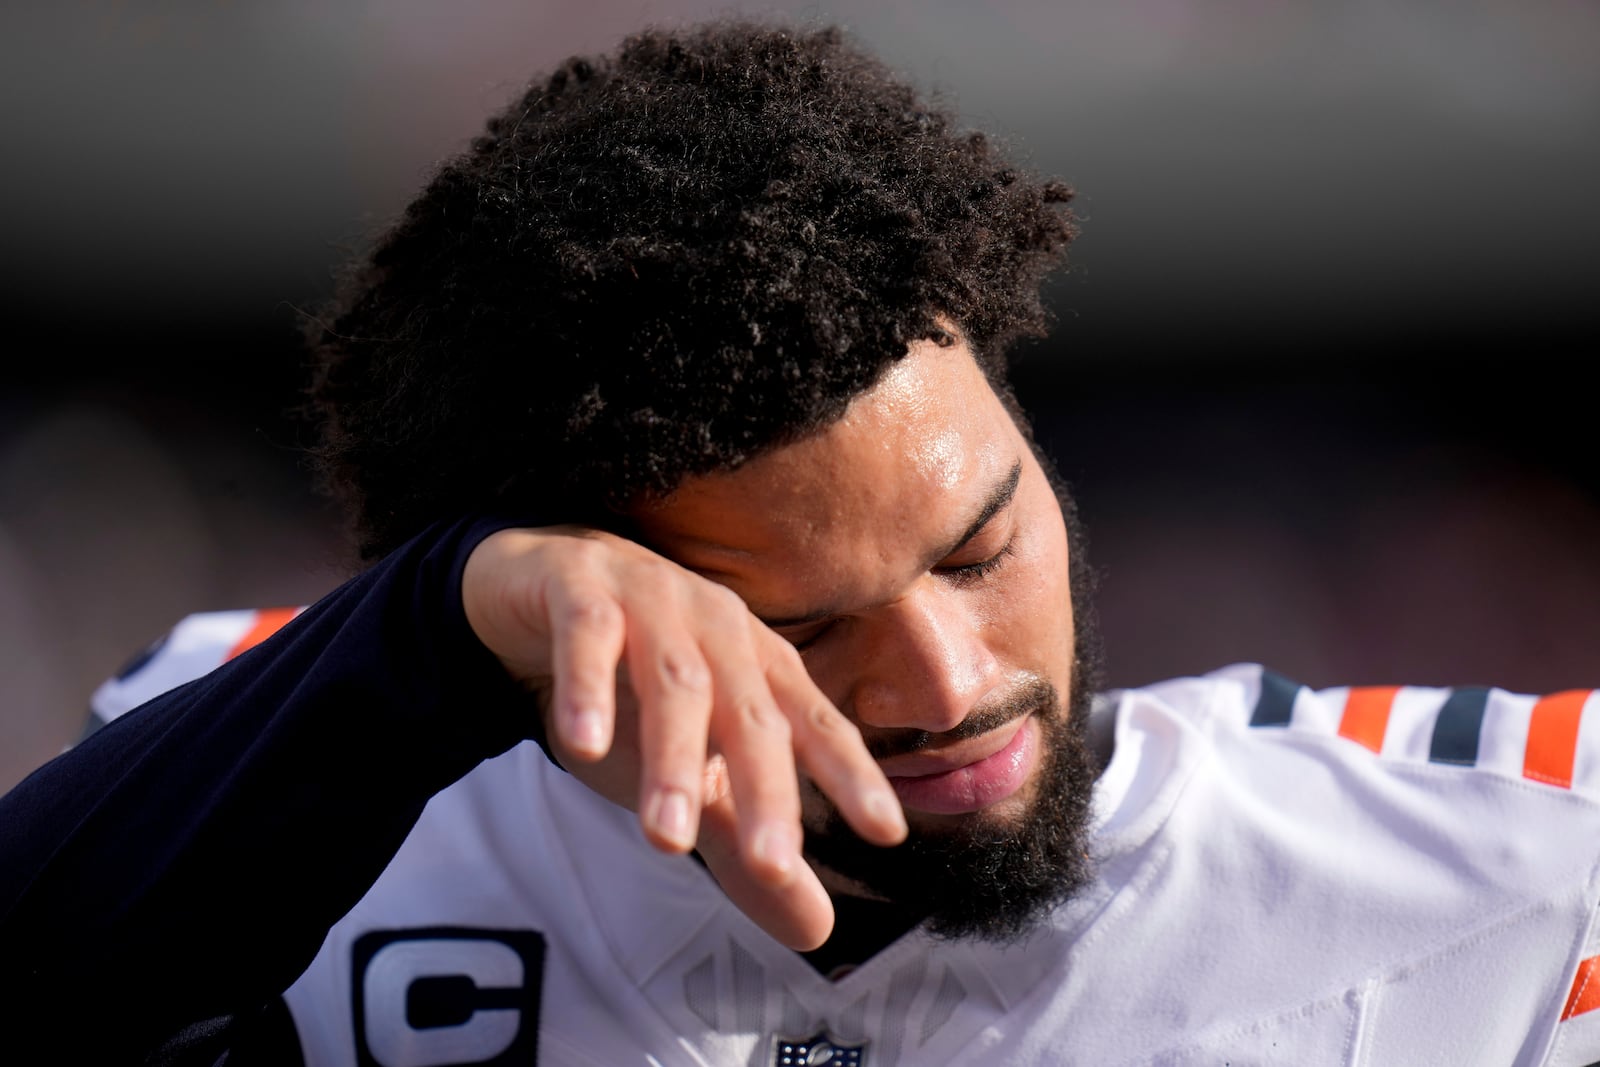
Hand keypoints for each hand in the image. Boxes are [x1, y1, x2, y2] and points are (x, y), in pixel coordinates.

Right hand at [461, 525, 906, 948]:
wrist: (537, 589)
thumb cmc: (630, 685)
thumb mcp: (692, 772)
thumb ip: (746, 845)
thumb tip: (819, 931)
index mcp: (757, 666)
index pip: (813, 724)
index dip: (850, 774)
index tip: (887, 833)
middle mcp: (719, 629)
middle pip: (750, 713)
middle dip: (765, 790)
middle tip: (770, 865)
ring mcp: (653, 601)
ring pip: (675, 683)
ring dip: (674, 758)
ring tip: (664, 836)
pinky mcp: (580, 589)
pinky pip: (588, 636)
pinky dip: (588, 688)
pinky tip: (584, 744)